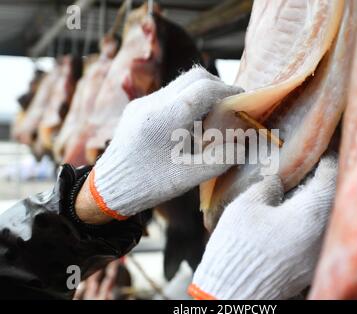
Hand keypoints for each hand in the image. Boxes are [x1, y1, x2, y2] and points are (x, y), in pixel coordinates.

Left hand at [88, 67, 242, 219]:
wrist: (108, 188)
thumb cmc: (149, 185)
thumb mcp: (189, 177)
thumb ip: (220, 159)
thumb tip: (242, 143)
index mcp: (166, 118)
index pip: (205, 89)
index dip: (228, 91)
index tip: (242, 100)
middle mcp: (153, 103)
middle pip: (194, 76)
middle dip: (217, 86)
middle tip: (230, 105)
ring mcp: (143, 103)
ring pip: (180, 83)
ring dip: (201, 92)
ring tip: (211, 115)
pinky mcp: (137, 108)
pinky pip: (168, 94)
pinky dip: (186, 100)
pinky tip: (189, 123)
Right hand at [189, 155, 337, 299]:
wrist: (233, 293)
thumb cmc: (237, 248)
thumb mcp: (246, 207)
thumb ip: (267, 187)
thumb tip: (277, 180)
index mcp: (311, 213)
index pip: (330, 176)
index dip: (326, 158)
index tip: (322, 146)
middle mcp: (324, 234)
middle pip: (335, 197)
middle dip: (326, 179)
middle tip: (313, 164)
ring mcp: (320, 253)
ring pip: (330, 217)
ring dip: (321, 200)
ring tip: (304, 187)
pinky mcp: (311, 267)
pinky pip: (321, 235)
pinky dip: (314, 220)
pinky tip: (297, 215)